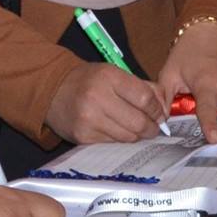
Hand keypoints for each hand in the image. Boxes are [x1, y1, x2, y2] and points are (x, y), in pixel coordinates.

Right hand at [45, 62, 167, 143]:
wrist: (52, 90)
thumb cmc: (88, 80)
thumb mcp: (113, 73)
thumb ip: (141, 87)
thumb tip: (163, 107)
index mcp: (108, 76)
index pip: (145, 98)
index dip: (157, 110)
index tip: (160, 114)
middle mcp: (97, 97)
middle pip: (138, 122)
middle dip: (151, 128)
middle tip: (153, 127)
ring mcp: (89, 119)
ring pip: (127, 137)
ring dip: (137, 136)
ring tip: (137, 130)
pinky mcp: (82, 137)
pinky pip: (112, 144)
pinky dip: (119, 140)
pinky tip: (117, 132)